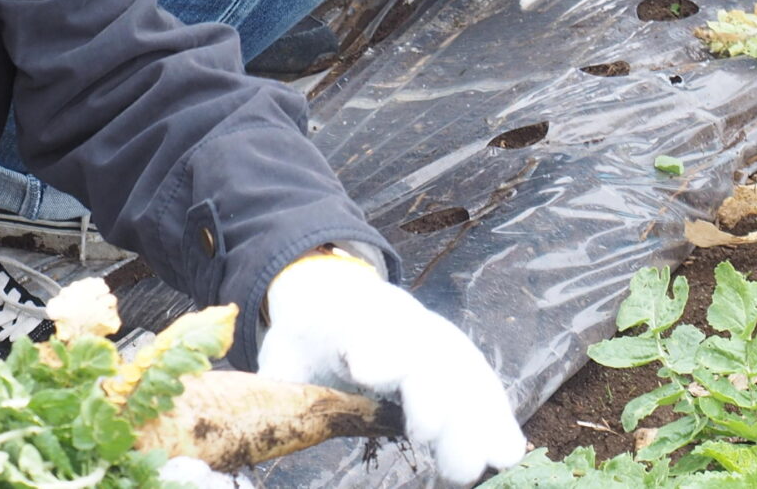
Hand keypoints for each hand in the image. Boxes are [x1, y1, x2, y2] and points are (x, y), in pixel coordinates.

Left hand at [257, 253, 522, 485]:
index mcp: (351, 317)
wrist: (329, 295)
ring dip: (482, 414)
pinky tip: (507, 450)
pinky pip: (476, 379)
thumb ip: (280, 389)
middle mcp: (400, 321)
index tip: (374, 376)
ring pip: (463, 368)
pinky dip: (494, 412)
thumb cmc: (303, 340)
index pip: (370, 330)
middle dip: (444, 403)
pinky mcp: (450, 355)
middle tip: (453, 460)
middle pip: (429, 355)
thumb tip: (249, 430)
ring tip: (498, 460)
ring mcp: (430, 334)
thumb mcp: (281, 358)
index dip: (378, 353)